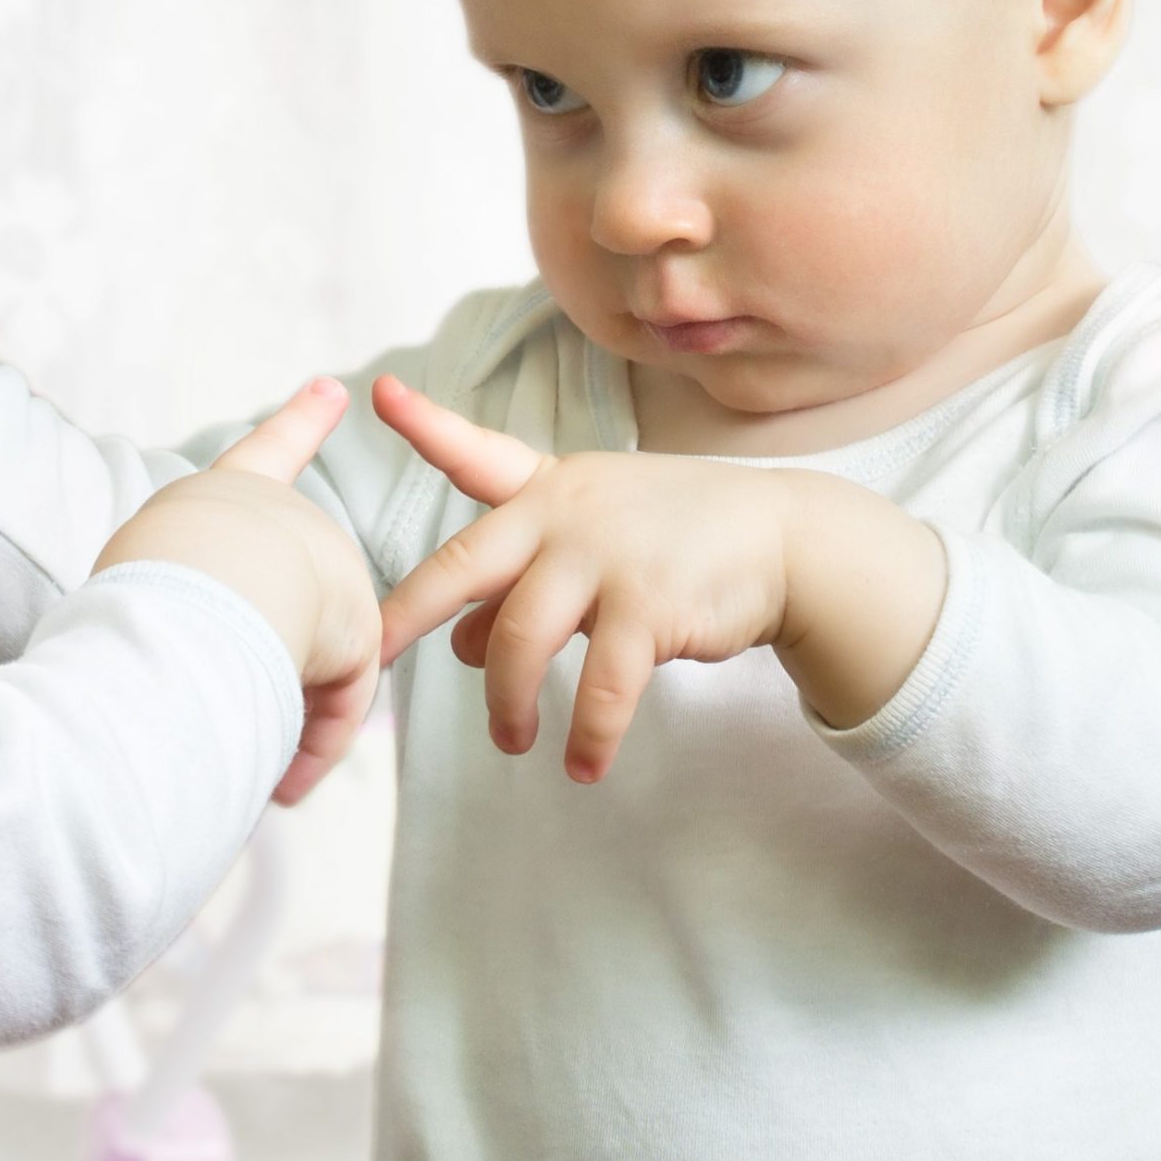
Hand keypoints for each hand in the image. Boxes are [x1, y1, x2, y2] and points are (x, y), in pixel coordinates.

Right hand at [96, 379, 381, 804]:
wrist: (191, 594)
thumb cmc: (138, 592)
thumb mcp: (138, 577)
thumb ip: (172, 602)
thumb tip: (195, 678)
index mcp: (223, 495)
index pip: (266, 452)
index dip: (298, 421)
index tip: (332, 388)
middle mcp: (284, 519)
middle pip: (278, 607)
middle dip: (253, 666)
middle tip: (201, 699)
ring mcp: (329, 568)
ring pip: (301, 664)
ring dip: (269, 717)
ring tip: (224, 731)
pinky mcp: (359, 628)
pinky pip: (334, 705)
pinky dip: (306, 750)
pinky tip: (282, 783)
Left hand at [373, 375, 802, 781]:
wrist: (786, 539)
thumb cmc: (677, 537)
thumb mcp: (593, 541)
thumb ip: (523, 583)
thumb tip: (463, 648)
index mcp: (549, 487)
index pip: (477, 453)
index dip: (426, 426)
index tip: (381, 395)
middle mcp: (566, 513)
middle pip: (464, 567)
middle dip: (409, 616)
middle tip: (373, 660)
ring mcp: (606, 556)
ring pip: (520, 641)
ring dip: (507, 705)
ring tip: (512, 741)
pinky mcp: (650, 606)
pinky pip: (600, 687)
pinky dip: (588, 734)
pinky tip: (585, 765)